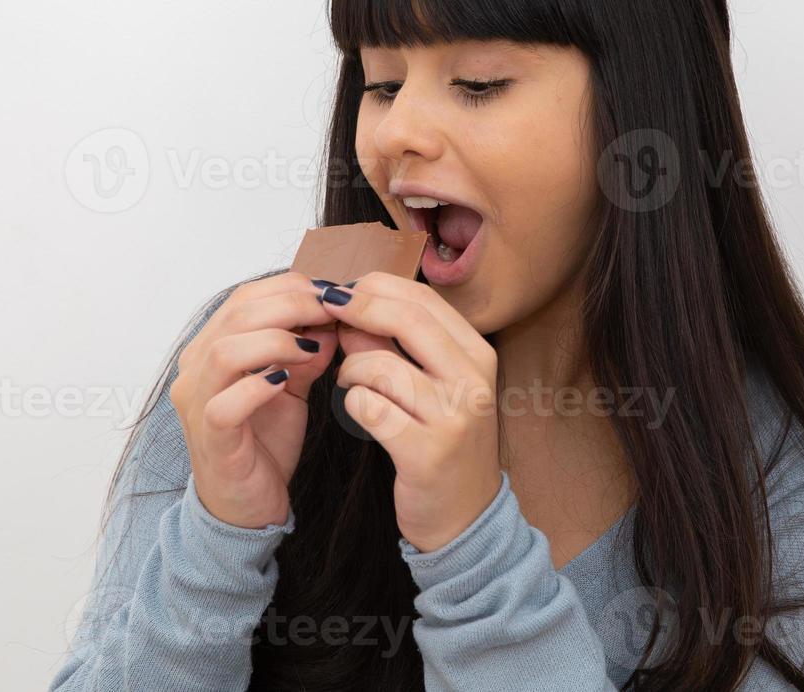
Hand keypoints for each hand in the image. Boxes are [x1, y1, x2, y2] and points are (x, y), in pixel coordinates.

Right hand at [169, 271, 338, 528]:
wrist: (247, 506)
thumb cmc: (264, 442)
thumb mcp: (291, 387)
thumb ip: (305, 354)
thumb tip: (332, 322)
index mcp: (210, 348)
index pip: (244, 297)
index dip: (290, 289)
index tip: (331, 295)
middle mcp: (195, 369)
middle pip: (236, 314)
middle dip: (291, 306)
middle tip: (331, 312)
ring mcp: (196, 403)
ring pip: (225, 351)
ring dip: (276, 340)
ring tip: (313, 347)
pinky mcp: (210, 437)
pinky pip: (226, 403)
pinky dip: (258, 386)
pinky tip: (285, 382)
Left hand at [317, 273, 502, 552]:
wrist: (464, 517)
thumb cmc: (441, 440)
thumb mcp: (432, 384)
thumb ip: (397, 344)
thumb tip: (350, 305)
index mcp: (477, 354)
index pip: (424, 300)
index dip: (377, 286)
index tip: (343, 289)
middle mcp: (472, 381)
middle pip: (407, 319)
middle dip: (358, 309)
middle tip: (327, 311)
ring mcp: (453, 418)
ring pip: (380, 366)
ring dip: (350, 369)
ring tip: (349, 382)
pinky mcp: (427, 453)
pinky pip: (369, 409)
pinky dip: (354, 405)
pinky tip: (360, 413)